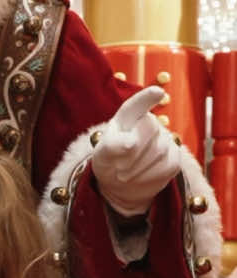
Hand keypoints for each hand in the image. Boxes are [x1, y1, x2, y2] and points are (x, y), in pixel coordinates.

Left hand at [91, 86, 180, 216]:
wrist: (121, 184)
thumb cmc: (109, 162)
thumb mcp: (102, 155)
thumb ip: (112, 146)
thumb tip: (132, 143)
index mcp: (128, 115)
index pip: (138, 103)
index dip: (148, 97)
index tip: (157, 93)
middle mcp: (149, 122)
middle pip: (150, 127)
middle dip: (131, 151)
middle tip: (117, 166)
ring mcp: (165, 139)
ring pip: (158, 150)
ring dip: (136, 168)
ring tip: (123, 174)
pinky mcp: (175, 157)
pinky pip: (166, 166)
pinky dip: (147, 176)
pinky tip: (138, 177)